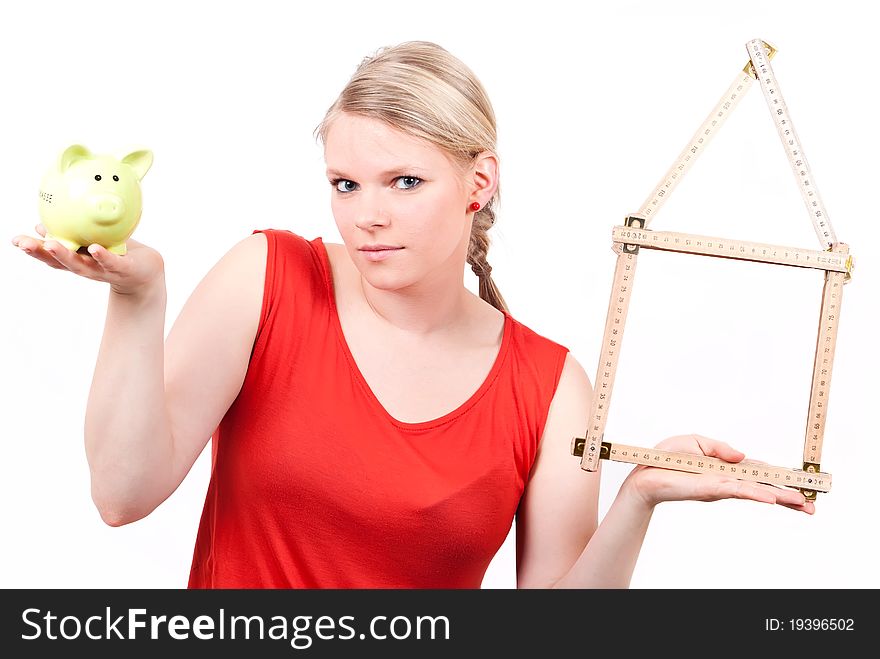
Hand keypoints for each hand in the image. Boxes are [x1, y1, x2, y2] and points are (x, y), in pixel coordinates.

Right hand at [11, 223, 164, 296]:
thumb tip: (42, 224)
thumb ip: (70, 236)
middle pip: (59, 262)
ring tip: (51, 244)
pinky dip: (102, 257)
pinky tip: (94, 248)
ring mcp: (103, 270)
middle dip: (40, 252)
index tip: (14, 240)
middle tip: (23, 243)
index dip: (32, 249)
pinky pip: (112, 263)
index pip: (50, 256)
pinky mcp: (123, 270)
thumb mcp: (90, 243)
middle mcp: (86, 268)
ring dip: (65, 255)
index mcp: (77, 260)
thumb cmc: (116, 255)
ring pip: (81, 265)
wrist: (147, 273)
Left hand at [623, 433, 814, 514]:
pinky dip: (754, 493)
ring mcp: (720, 487)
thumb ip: (720, 448)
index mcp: (726, 469)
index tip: (801, 487)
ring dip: (779, 497)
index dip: (779, 480)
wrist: (644, 473)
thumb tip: (742, 456)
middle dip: (787, 496)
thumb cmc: (667, 459)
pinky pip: (735, 490)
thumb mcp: (695, 443)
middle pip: (763, 487)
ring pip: (755, 492)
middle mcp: (727, 480)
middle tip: (811, 506)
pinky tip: (770, 498)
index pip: (758, 475)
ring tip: (802, 505)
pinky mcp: (708, 489)